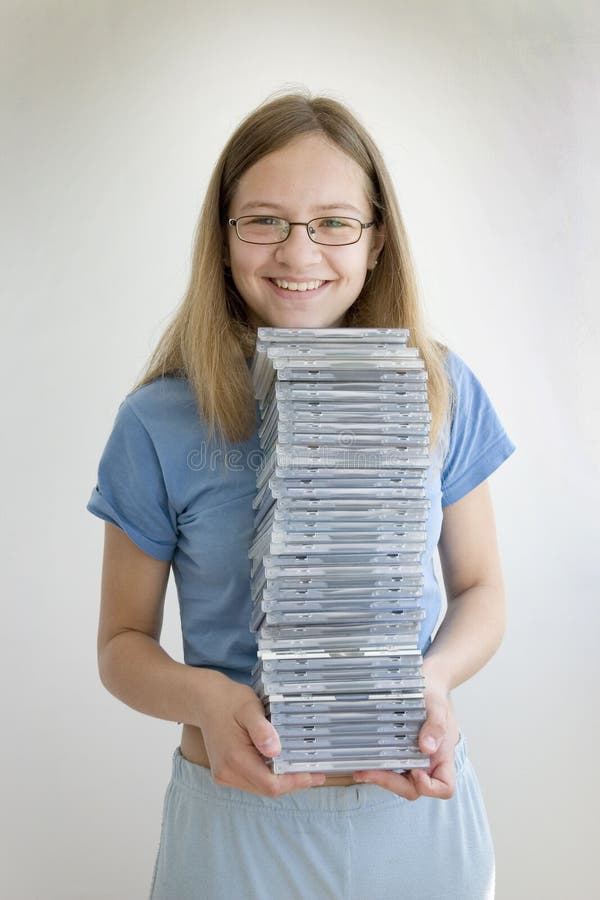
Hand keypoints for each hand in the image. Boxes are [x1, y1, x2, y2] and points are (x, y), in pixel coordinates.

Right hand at [196, 672, 325, 796]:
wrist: (206, 701)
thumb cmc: (229, 701)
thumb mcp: (249, 708)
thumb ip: (262, 730)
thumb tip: (275, 751)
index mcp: (234, 759)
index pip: (270, 784)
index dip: (295, 782)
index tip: (315, 775)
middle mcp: (227, 773)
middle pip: (267, 789)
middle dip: (292, 783)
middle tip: (316, 774)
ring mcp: (224, 775)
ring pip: (260, 788)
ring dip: (282, 781)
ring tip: (302, 769)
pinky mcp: (225, 772)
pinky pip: (253, 781)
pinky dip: (269, 776)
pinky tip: (282, 765)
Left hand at [353, 686, 459, 799]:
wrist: (423, 690)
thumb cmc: (434, 700)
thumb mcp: (438, 707)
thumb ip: (436, 725)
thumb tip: (427, 747)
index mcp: (443, 759)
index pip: (444, 788)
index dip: (430, 787)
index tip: (417, 771)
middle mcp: (428, 766)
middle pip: (414, 790)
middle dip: (391, 784)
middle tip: (369, 773)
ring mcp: (412, 763)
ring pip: (398, 783)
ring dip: (380, 779)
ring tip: (360, 770)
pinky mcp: (398, 757)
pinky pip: (389, 770)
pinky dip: (377, 769)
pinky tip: (362, 762)